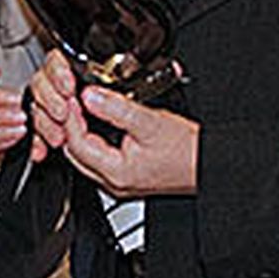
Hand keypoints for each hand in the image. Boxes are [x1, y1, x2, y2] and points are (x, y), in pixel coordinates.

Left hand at [26, 50, 197, 193]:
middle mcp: (112, 182)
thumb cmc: (188, 151)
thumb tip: (90, 96)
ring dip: (78, 132)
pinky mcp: (125, 176)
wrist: (209, 165)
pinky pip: (96, 158)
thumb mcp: (150, 122)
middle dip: (68, 125)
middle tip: (71, 100)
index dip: (70, 116)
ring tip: (81, 108)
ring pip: (83, 156)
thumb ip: (116, 108)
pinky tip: (96, 124)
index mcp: (115, 172)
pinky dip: (91, 140)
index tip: (71, 96)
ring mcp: (118, 182)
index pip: (76, 142)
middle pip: (73, 152)